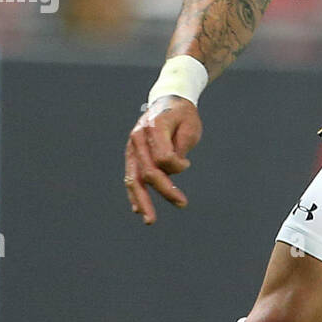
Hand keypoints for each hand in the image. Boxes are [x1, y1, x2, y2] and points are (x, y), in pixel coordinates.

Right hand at [124, 96, 202, 224]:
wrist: (168, 102)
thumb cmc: (183, 115)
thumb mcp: (190, 126)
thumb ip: (181, 147)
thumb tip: (174, 169)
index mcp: (154, 127)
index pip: (163, 157)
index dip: (177, 165)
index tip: (187, 164)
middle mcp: (138, 137)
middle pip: (148, 171)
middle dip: (164, 190)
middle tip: (182, 204)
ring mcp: (132, 147)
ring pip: (135, 178)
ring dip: (143, 200)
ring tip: (150, 220)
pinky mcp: (132, 155)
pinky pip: (131, 177)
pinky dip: (134, 194)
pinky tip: (138, 209)